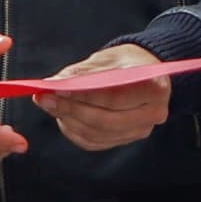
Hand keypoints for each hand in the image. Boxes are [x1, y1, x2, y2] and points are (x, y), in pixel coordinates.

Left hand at [35, 43, 174, 151]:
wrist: (143, 71)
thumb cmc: (124, 62)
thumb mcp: (106, 59)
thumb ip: (81, 73)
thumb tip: (53, 85)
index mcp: (156, 87)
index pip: (116, 97)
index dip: (85, 96)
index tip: (58, 90)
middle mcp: (154, 113)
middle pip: (106, 119)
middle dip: (72, 109)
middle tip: (45, 99)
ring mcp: (141, 130)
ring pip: (98, 133)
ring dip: (69, 120)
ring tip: (49, 105)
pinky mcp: (126, 139)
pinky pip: (95, 142)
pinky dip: (74, 130)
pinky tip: (62, 116)